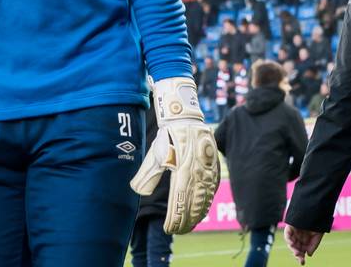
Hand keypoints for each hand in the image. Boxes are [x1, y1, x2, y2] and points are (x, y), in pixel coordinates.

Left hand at [130, 77, 220, 233]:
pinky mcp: (213, 168)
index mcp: (183, 171)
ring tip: (189, 225)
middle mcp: (199, 174)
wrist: (186, 119)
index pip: (180, 202)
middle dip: (187, 221)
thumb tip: (137, 191)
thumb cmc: (167, 136)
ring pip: (205, 199)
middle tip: (179, 231)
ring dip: (197, 214)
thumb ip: (148, 174)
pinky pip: (211, 190)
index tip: (169, 229)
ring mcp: (208, 172)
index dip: (176, 218)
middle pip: (194, 205)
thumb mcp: (155, 154)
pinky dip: (207, 202)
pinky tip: (202, 210)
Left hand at [285, 224, 323, 263]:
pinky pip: (287, 233)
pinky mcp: (290, 226)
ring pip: (291, 242)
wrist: (316, 211)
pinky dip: (288, 238)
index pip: (301, 250)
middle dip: (297, 254)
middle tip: (300, 258)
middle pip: (295, 248)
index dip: (301, 257)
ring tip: (296, 252)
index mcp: (305, 241)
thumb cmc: (318, 223)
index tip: (302, 262)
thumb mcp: (318, 236)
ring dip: (293, 248)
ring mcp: (294, 232)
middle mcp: (299, 237)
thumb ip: (313, 245)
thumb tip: (308, 254)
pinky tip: (291, 243)